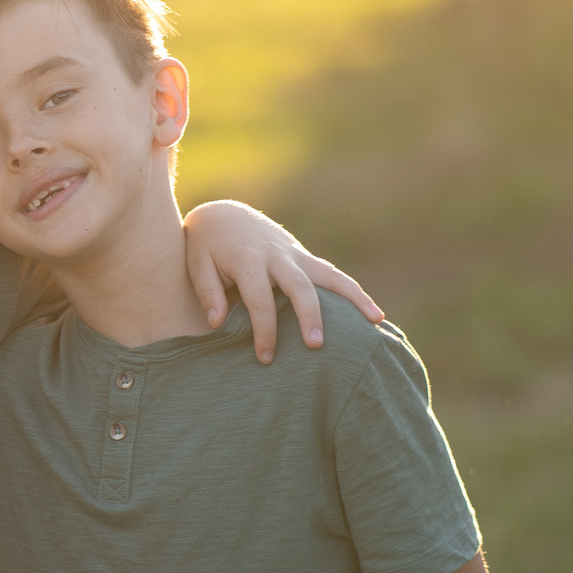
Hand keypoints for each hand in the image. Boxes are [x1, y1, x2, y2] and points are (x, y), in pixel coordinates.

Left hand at [179, 199, 386, 362]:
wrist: (223, 215)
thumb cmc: (206, 245)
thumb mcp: (196, 264)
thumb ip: (207, 292)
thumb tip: (216, 323)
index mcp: (248, 259)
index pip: (260, 300)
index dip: (264, 331)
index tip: (265, 357)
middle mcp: (277, 255)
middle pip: (299, 287)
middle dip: (309, 316)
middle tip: (316, 345)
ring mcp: (295, 254)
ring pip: (329, 275)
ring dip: (353, 297)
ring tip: (376, 321)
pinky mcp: (304, 257)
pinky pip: (332, 275)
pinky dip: (352, 292)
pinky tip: (373, 313)